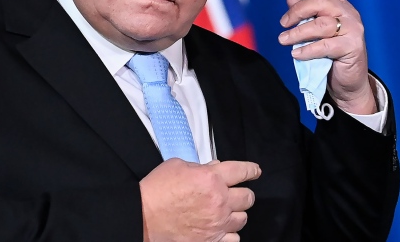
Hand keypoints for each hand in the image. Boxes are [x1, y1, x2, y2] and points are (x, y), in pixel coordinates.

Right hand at [140, 159, 260, 241]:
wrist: (143, 217)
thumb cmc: (156, 190)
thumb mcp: (177, 166)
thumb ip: (199, 166)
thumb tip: (213, 168)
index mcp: (211, 178)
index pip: (242, 171)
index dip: (251, 170)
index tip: (255, 171)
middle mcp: (219, 201)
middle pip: (248, 197)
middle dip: (243, 193)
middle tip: (236, 193)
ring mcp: (217, 223)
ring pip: (243, 219)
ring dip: (236, 213)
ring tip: (225, 212)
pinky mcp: (212, 240)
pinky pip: (234, 238)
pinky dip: (229, 233)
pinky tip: (221, 228)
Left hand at [278, 0, 375, 113]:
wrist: (349, 80)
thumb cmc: (330, 53)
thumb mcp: (315, 30)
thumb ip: (305, 13)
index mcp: (339, 5)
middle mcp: (348, 13)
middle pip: (321, 2)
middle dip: (297, 10)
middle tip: (283, 23)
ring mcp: (353, 29)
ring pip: (322, 24)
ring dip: (298, 32)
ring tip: (283, 39)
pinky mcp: (353, 47)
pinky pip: (326, 45)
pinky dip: (308, 49)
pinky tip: (296, 53)